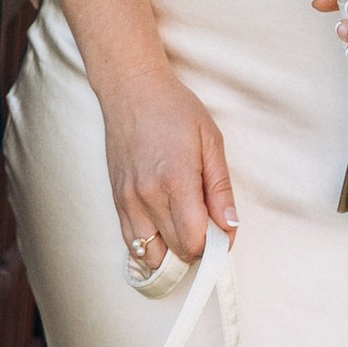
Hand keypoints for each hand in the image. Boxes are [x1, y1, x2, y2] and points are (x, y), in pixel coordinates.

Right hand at [100, 67, 236, 271]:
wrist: (132, 90)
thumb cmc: (175, 109)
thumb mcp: (210, 140)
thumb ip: (220, 189)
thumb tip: (230, 226)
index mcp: (177, 180)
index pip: (196, 240)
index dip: (216, 243)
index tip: (224, 231)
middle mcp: (148, 196)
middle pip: (178, 251)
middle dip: (199, 246)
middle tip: (209, 225)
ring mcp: (128, 201)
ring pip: (152, 255)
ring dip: (173, 251)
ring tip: (185, 227)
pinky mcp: (117, 201)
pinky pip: (132, 243)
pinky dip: (151, 245)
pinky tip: (164, 228)